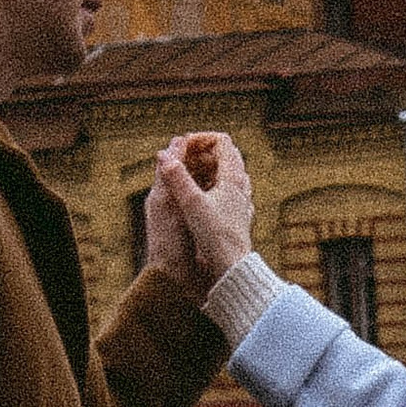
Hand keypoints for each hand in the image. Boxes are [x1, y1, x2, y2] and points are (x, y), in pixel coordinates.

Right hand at [149, 132, 254, 295]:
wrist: (232, 267)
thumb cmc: (214, 236)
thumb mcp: (191, 203)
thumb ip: (177, 177)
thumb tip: (164, 155)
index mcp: (233, 177)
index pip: (222, 141)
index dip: (200, 139)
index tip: (182, 149)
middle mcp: (241, 186)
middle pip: (226, 154)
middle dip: (202, 152)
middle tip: (182, 160)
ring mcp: (242, 201)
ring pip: (227, 173)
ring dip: (207, 170)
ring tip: (187, 177)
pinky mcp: (238, 216)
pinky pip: (228, 191)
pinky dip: (212, 186)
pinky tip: (200, 198)